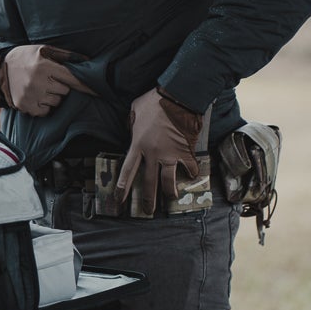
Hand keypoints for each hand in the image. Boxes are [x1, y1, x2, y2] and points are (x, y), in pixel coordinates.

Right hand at [0, 44, 94, 116]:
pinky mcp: (25, 107)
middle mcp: (38, 82)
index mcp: (44, 66)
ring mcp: (31, 96)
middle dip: (61, 86)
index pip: (72, 78)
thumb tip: (87, 61)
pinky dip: (43, 106)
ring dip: (52, 96)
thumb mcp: (44, 50)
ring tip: (40, 86)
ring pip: (56, 102)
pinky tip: (35, 95)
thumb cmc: (27, 57)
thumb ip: (65, 55)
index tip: (101, 92)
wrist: (0, 69)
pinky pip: (45, 111)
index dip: (87, 86)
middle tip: (49, 79)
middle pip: (64, 92)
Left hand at [115, 87, 202, 214]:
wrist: (177, 98)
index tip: (119, 200)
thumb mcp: (134, 110)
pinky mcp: (185, 152)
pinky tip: (191, 176)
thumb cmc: (153, 102)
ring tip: (170, 198)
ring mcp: (170, 154)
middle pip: (148, 182)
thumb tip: (131, 130)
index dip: (123, 187)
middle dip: (148, 200)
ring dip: (169, 192)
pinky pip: (189, 168)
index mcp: (138, 144)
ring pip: (168, 181)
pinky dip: (191, 173)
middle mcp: (153, 154)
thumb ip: (131, 124)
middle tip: (148, 211)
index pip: (128, 171)